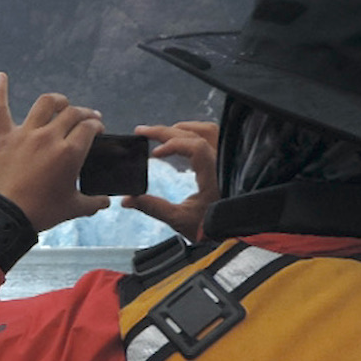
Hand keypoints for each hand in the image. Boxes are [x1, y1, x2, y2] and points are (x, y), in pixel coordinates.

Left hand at [0, 73, 108, 232]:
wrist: (6, 215)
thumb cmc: (42, 211)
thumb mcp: (73, 208)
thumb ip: (93, 202)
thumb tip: (106, 202)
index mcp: (70, 152)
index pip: (89, 127)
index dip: (96, 126)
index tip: (97, 130)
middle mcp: (50, 136)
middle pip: (72, 113)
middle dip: (84, 113)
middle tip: (87, 119)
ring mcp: (26, 134)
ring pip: (45, 104)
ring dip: (57, 100)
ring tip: (62, 102)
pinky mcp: (4, 137)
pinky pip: (0, 109)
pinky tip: (1, 76)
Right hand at [122, 121, 218, 239]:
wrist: (233, 231)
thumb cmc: (211, 227)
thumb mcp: (180, 219)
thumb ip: (154, 207)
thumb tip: (127, 199)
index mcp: (214, 175)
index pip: (195, 146)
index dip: (172, 145)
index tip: (154, 154)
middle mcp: (222, 162)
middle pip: (195, 134)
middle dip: (166, 131)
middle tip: (142, 132)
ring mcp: (226, 160)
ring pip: (207, 130)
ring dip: (182, 129)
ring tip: (161, 133)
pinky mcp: (225, 162)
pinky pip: (212, 137)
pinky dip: (193, 135)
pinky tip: (179, 142)